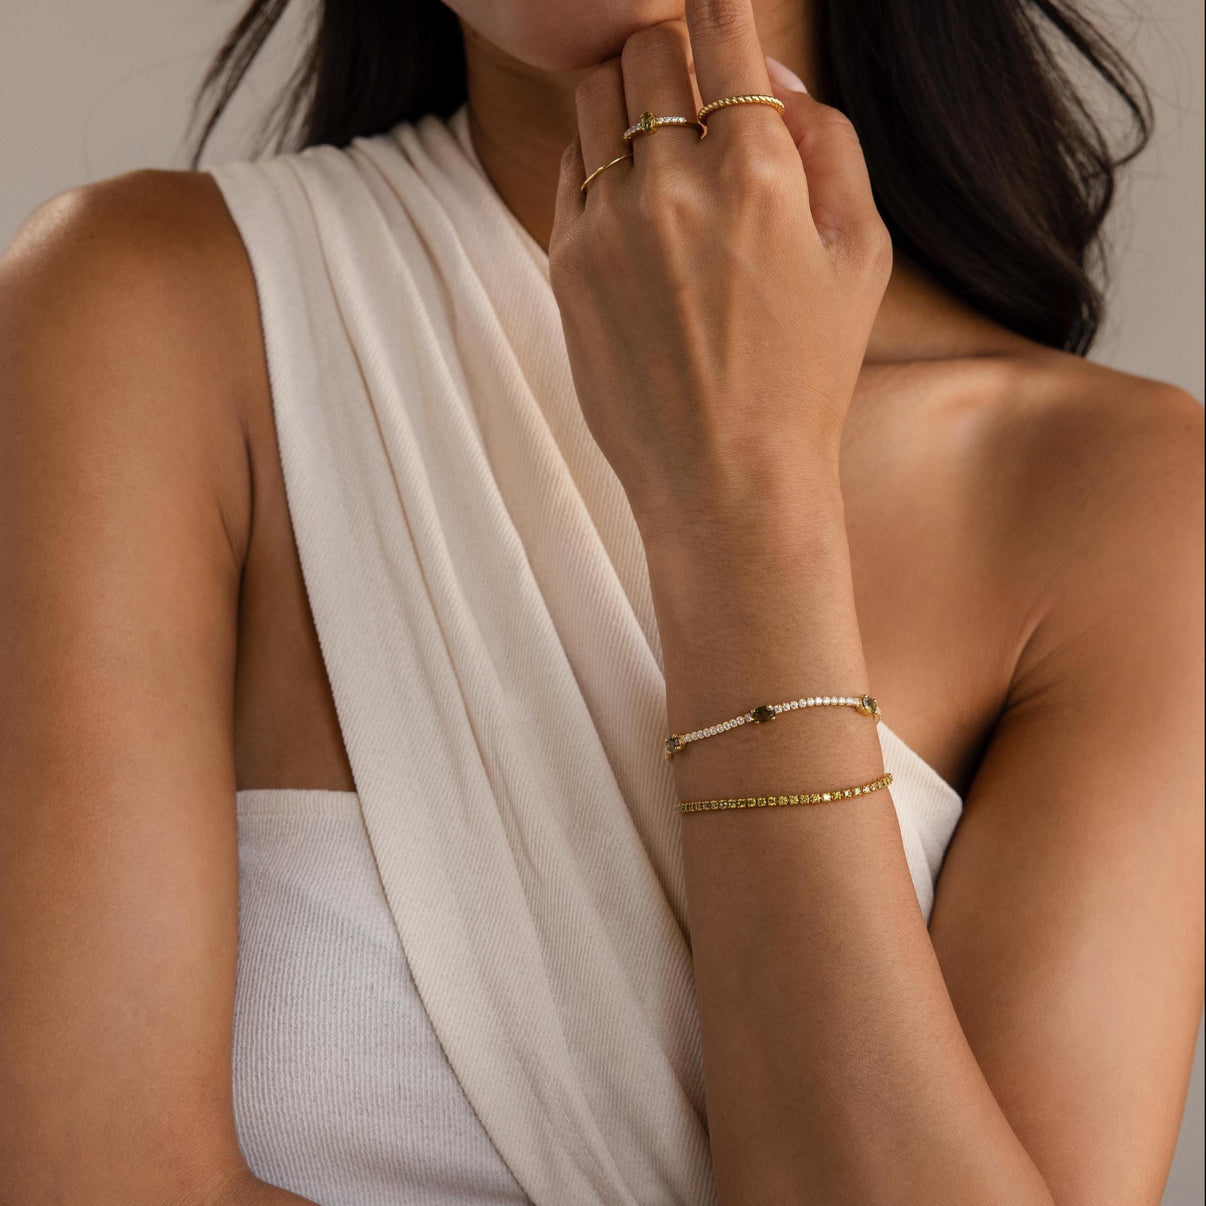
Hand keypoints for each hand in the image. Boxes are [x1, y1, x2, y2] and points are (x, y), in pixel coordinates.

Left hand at [548, 0, 891, 539]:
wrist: (727, 479)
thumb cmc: (806, 372)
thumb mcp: (860, 254)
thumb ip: (829, 141)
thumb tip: (771, 75)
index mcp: (757, 172)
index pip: (717, 26)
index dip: (714, 2)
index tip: (711, 7)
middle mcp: (672, 185)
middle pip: (643, 50)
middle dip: (671, 57)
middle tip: (695, 98)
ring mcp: (608, 225)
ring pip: (593, 99)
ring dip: (627, 102)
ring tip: (662, 151)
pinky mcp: (566, 264)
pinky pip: (572, 168)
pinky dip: (600, 163)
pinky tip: (635, 208)